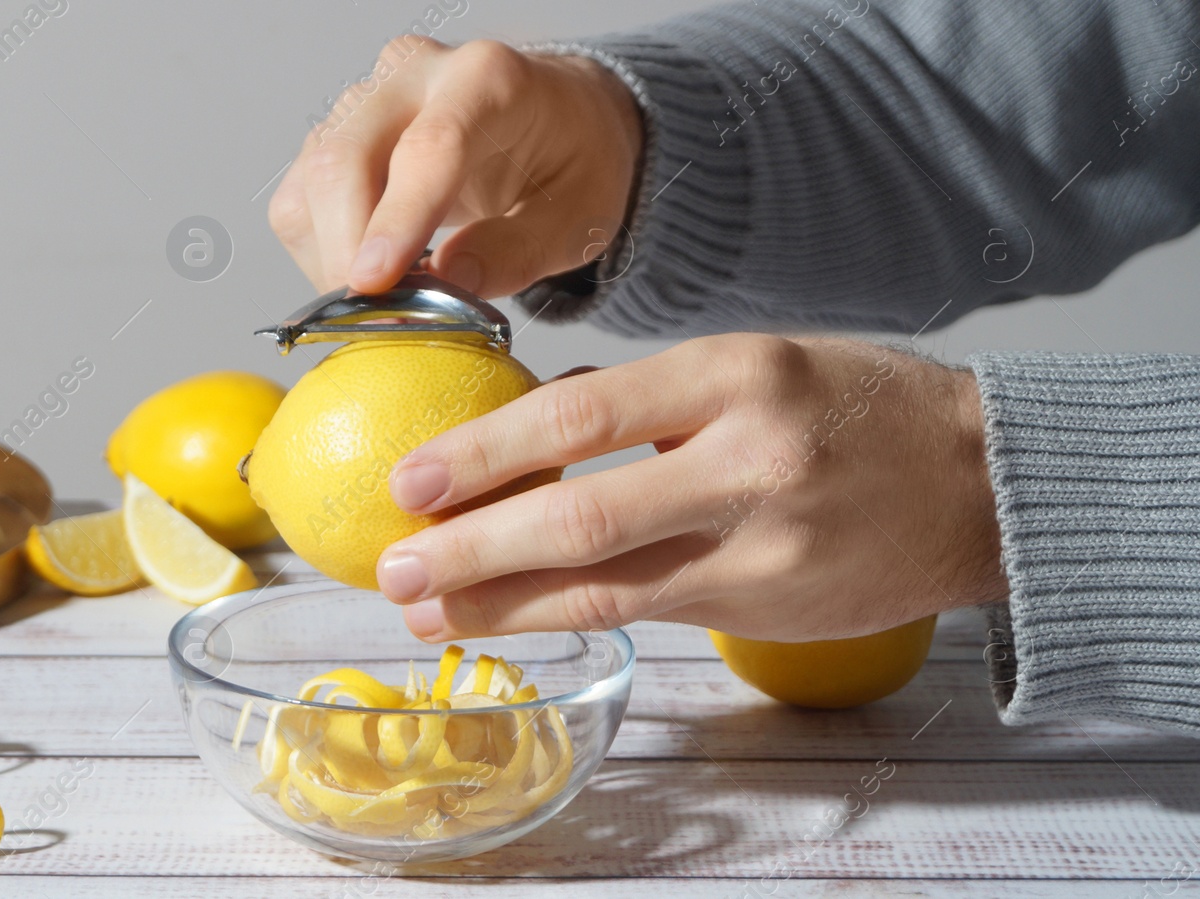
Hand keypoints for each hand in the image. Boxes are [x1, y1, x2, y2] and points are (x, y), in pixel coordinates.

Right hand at [269, 37, 641, 297]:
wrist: (558, 121)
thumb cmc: (572, 163)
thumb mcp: (581, 218)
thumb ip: (518, 250)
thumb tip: (448, 284)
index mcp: (489, 79)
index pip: (428, 147)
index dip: (396, 220)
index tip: (375, 284)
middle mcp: (415, 74)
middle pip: (345, 158)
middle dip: (348, 251)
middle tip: (378, 320)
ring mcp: (366, 99)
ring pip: (311, 182)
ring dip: (334, 258)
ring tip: (392, 299)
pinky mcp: (334, 134)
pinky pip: (300, 201)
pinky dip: (322, 253)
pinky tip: (374, 271)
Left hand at [375, 335, 1009, 641]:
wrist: (979, 482)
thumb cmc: (859, 408)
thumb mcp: (757, 361)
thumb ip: (648, 394)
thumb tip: (535, 425)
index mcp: (735, 373)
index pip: (580, 417)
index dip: (484, 455)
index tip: (412, 478)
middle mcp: (746, 459)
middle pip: (579, 515)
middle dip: (470, 547)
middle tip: (394, 563)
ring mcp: (761, 542)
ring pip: (605, 586)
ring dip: (502, 603)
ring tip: (427, 609)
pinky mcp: (767, 602)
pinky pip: (645, 613)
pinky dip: (566, 616)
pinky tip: (511, 618)